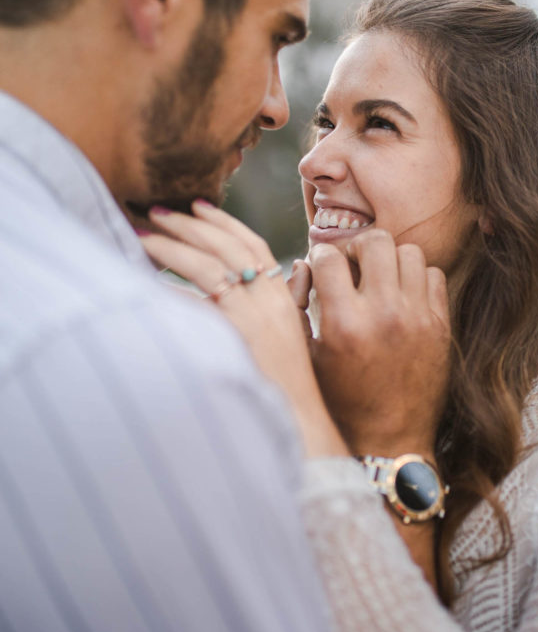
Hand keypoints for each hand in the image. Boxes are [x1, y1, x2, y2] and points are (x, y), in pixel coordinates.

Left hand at [140, 203, 347, 459]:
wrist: (300, 426)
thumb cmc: (289, 389)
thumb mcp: (292, 337)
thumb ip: (279, 304)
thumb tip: (261, 277)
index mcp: (283, 298)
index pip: (253, 244)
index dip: (224, 222)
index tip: (198, 205)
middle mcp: (269, 303)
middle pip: (226, 247)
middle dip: (189, 225)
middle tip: (157, 211)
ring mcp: (251, 321)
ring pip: (208, 268)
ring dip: (172, 248)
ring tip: (142, 235)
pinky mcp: (233, 341)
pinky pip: (194, 306)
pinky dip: (169, 290)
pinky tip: (145, 283)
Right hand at [293, 231, 451, 458]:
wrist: (390, 441)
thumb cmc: (340, 401)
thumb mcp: (308, 358)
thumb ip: (296, 307)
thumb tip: (303, 264)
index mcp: (344, 322)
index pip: (330, 257)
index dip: (320, 256)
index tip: (322, 266)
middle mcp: (384, 314)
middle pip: (375, 241)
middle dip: (356, 246)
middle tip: (351, 264)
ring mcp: (417, 318)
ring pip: (408, 252)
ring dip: (389, 259)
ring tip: (378, 278)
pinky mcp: (440, 326)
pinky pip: (434, 275)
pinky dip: (416, 278)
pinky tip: (402, 295)